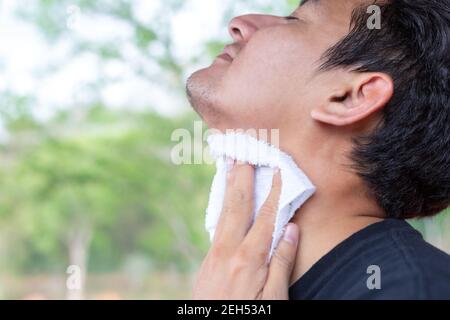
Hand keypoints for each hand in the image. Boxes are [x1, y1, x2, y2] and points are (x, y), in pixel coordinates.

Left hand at [192, 161, 298, 299]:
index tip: (276, 169)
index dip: (273, 191)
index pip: (265, 216)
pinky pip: (216, 226)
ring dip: (228, 188)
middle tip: (242, 153)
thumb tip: (291, 230)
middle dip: (242, 178)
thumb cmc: (249, 318)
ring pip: (223, 213)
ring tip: (229, 166)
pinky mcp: (207, 262)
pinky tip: (223, 201)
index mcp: (249, 258)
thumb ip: (282, 263)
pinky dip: (221, 208)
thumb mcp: (275, 300)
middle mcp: (228, 251)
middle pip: (238, 206)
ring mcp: (214, 255)